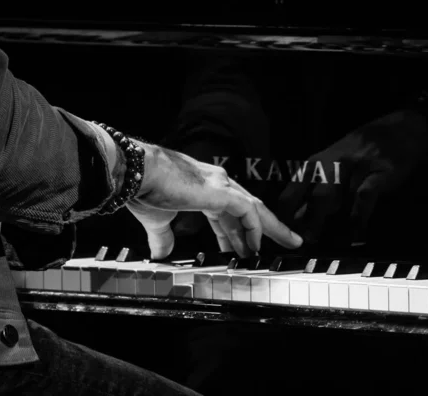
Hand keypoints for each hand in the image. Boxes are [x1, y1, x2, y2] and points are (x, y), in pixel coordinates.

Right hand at [126, 145, 302, 258]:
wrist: (137, 172)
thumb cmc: (144, 189)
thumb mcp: (157, 220)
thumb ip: (163, 237)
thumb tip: (161, 254)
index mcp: (203, 189)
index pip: (229, 214)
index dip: (238, 234)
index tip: (245, 250)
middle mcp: (217, 184)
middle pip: (250, 209)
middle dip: (269, 226)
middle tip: (288, 240)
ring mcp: (221, 186)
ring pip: (255, 209)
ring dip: (272, 227)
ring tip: (289, 242)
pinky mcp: (221, 191)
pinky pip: (247, 212)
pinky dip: (254, 229)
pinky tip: (256, 246)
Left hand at [278, 110, 427, 242]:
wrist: (400, 131)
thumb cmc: (360, 152)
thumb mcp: (331, 166)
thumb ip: (315, 190)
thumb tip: (296, 221)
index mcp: (314, 165)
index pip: (290, 194)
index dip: (285, 218)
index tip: (286, 237)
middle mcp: (330, 165)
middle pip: (309, 199)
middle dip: (305, 223)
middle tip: (306, 242)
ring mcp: (354, 168)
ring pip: (332, 199)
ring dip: (326, 223)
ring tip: (324, 242)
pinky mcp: (378, 172)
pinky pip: (363, 198)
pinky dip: (358, 219)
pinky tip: (357, 236)